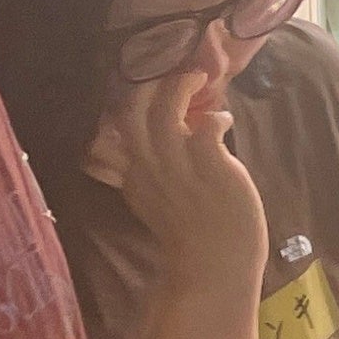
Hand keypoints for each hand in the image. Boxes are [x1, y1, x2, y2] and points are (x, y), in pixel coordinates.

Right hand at [83, 66, 265, 281]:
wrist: (214, 267)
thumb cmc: (194, 236)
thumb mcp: (157, 202)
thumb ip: (152, 173)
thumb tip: (166, 142)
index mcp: (134, 177)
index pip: (114, 130)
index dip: (127, 101)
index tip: (142, 83)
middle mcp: (150, 168)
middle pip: (132, 112)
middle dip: (148, 84)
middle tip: (169, 71)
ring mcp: (178, 167)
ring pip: (164, 112)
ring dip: (181, 88)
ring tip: (197, 78)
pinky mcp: (210, 167)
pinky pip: (207, 126)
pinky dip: (216, 117)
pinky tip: (223, 121)